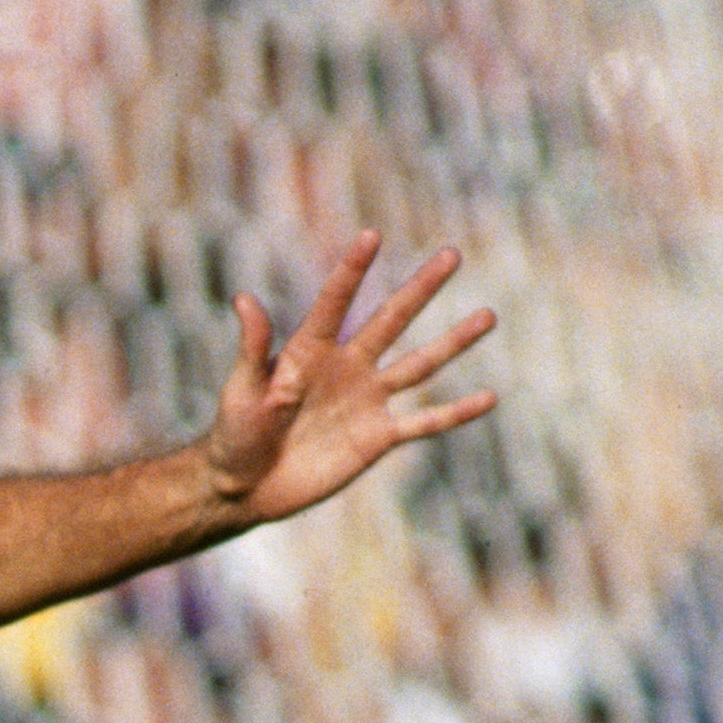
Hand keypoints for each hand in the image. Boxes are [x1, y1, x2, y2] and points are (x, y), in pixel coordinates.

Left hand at [200, 232, 497, 527]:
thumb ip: (252, 348)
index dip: (352, 270)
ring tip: (488, 316)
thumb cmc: (234, 434)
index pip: (336, 301)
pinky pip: (424, 422)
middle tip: (452, 254)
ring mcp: (367, 401)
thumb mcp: (242, 389)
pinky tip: (489, 398)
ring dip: (454, 341)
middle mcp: (347, 367)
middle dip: (421, 288)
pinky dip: (455, 413)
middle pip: (392, 320)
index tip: (372, 235)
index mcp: (310, 350)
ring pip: (419, 364)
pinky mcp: (377, 438)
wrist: (244, 486)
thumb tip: (243, 298)